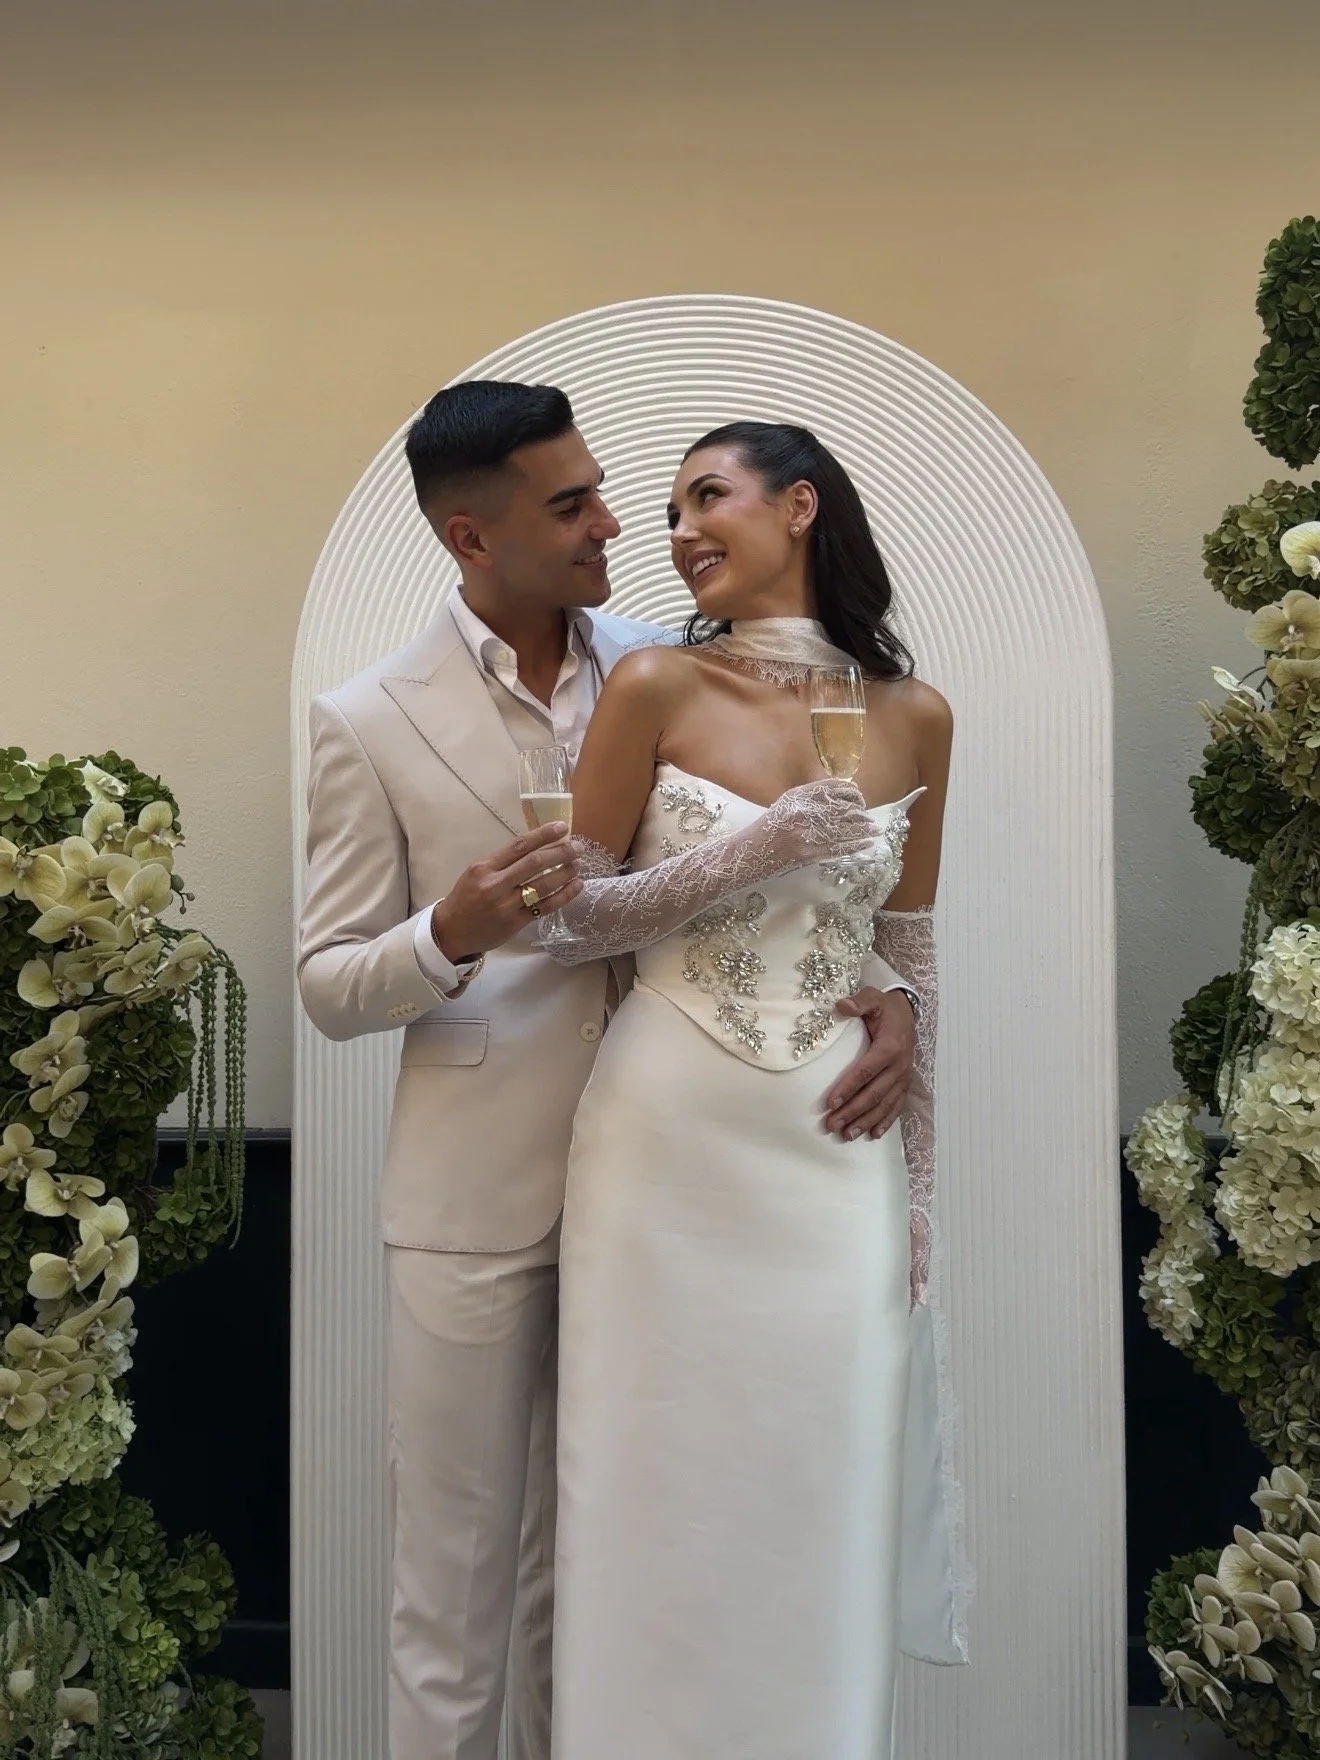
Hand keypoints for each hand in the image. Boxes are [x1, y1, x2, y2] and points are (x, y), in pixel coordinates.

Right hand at [430, 823, 581, 960]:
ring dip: (565, 873)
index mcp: (485, 867)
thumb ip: (502, 862)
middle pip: (535, 863)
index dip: (543, 835)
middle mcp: (496, 885)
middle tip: (578, 847)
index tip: (562, 827)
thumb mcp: (477, 873)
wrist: (451, 932)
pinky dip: (564, 895)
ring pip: (543, 885)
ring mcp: (506, 905)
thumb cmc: (465, 898)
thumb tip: (537, 847)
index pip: (519, 845)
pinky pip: (545, 906)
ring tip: (578, 865)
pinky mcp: (515, 923)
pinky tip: (576, 886)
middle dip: (561, 852)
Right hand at [760, 778, 873, 867]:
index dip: (851, 793)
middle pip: (843, 808)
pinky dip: (856, 845)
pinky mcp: (809, 853)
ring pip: (845, 829)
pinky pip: (839, 848)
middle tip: (869, 817)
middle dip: (860, 813)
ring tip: (874, 829)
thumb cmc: (767, 828)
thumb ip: (810, 798)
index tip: (858, 798)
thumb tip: (842, 796)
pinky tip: (867, 843)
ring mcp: (807, 833)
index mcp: (798, 796)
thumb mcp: (786, 804)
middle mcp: (804, 811)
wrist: (749, 853)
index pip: (834, 788)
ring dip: (863, 829)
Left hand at [821, 986, 914, 1140]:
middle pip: (874, 1093)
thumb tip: (842, 1006)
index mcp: (890, 1046)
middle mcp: (899, 1065)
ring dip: (866, 1121)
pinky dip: (886, 1121)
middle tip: (832, 1124)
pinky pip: (896, 1105)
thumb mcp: (873, 997)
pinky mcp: (904, 1083)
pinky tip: (873, 1134)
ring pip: (885, 1104)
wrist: (907, 1012)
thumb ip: (859, 1002)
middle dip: (852, 1111)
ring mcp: (903, 1077)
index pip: (866, 1070)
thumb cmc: (885, 1007)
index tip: (830, 1102)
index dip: (848, 1087)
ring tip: (847, 1135)